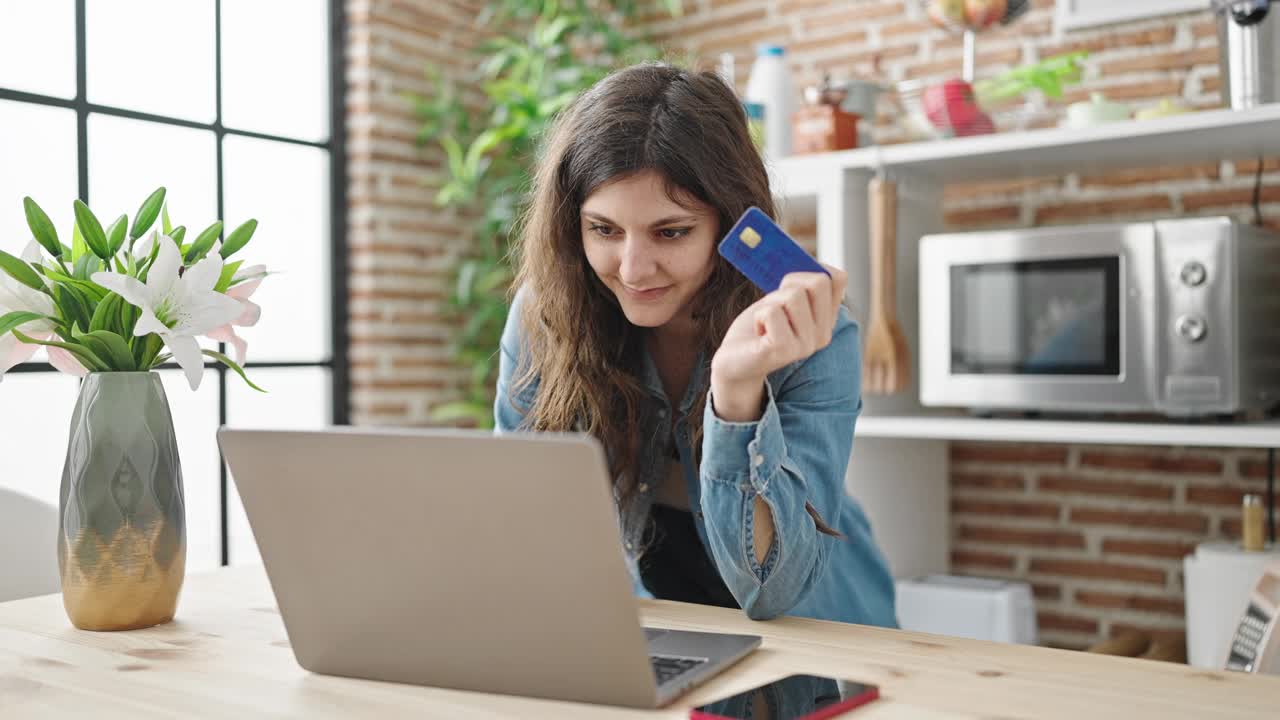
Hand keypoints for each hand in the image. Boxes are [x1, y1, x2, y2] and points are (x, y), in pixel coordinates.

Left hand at [710, 265, 847, 421]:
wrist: (735, 361)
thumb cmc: (758, 325)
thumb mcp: (781, 299)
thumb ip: (796, 282)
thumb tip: (794, 251)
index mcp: (827, 320)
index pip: (838, 278)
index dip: (812, 268)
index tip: (791, 280)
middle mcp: (822, 335)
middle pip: (818, 282)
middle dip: (789, 282)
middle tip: (774, 301)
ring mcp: (805, 345)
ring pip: (793, 296)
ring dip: (769, 302)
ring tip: (765, 321)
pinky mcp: (782, 350)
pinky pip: (771, 312)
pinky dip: (759, 316)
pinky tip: (759, 333)